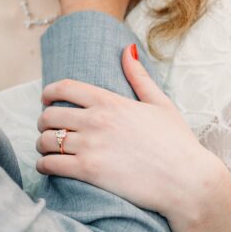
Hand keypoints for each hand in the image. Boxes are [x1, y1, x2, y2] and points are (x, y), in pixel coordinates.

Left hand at [35, 43, 229, 221]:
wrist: (189, 181)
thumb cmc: (178, 144)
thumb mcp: (161, 104)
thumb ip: (139, 77)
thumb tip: (127, 49)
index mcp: (110, 102)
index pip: (64, 88)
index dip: (48, 93)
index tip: (46, 100)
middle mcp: (96, 120)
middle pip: (48, 116)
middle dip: (43, 123)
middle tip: (48, 130)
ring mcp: (91, 145)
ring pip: (45, 140)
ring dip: (42, 145)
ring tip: (48, 150)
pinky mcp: (88, 171)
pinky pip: (49, 164)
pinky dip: (43, 165)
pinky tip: (48, 167)